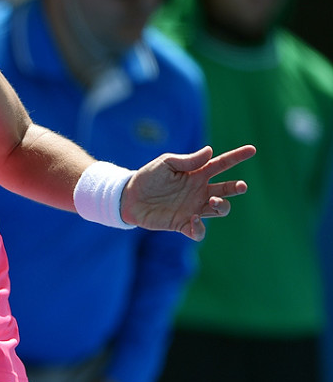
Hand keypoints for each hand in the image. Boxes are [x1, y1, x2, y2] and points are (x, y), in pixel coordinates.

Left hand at [121, 144, 255, 239]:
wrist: (128, 197)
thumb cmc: (148, 177)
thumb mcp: (165, 163)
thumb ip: (187, 160)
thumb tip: (210, 150)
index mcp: (196, 174)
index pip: (221, 164)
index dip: (237, 157)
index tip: (252, 149)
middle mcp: (199, 192)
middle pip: (226, 190)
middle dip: (236, 188)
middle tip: (241, 186)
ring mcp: (193, 208)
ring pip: (219, 210)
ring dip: (222, 206)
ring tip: (214, 200)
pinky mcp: (182, 223)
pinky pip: (198, 231)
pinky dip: (200, 227)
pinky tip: (195, 219)